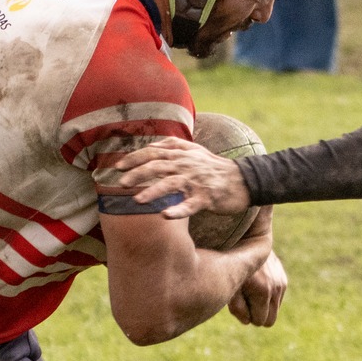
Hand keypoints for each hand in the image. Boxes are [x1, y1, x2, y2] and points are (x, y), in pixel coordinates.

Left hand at [102, 137, 252, 218]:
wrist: (243, 180)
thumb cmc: (215, 167)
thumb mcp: (195, 151)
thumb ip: (173, 145)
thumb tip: (151, 144)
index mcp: (181, 155)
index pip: (153, 152)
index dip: (134, 158)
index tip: (117, 167)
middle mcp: (186, 165)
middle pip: (158, 166)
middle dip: (138, 174)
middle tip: (121, 184)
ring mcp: (196, 181)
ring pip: (171, 184)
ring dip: (153, 192)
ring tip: (137, 200)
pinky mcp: (206, 197)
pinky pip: (190, 205)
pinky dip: (178, 210)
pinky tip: (165, 215)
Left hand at [227, 227, 285, 327]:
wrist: (242, 239)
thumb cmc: (228, 264)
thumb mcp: (228, 286)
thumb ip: (237, 307)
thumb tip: (248, 322)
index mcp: (263, 291)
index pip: (260, 321)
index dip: (247, 316)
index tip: (238, 303)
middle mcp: (276, 286)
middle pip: (270, 319)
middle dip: (255, 313)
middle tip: (242, 298)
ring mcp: (281, 281)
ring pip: (274, 310)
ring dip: (261, 304)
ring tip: (247, 287)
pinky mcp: (282, 277)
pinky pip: (275, 299)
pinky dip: (266, 295)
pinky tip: (255, 281)